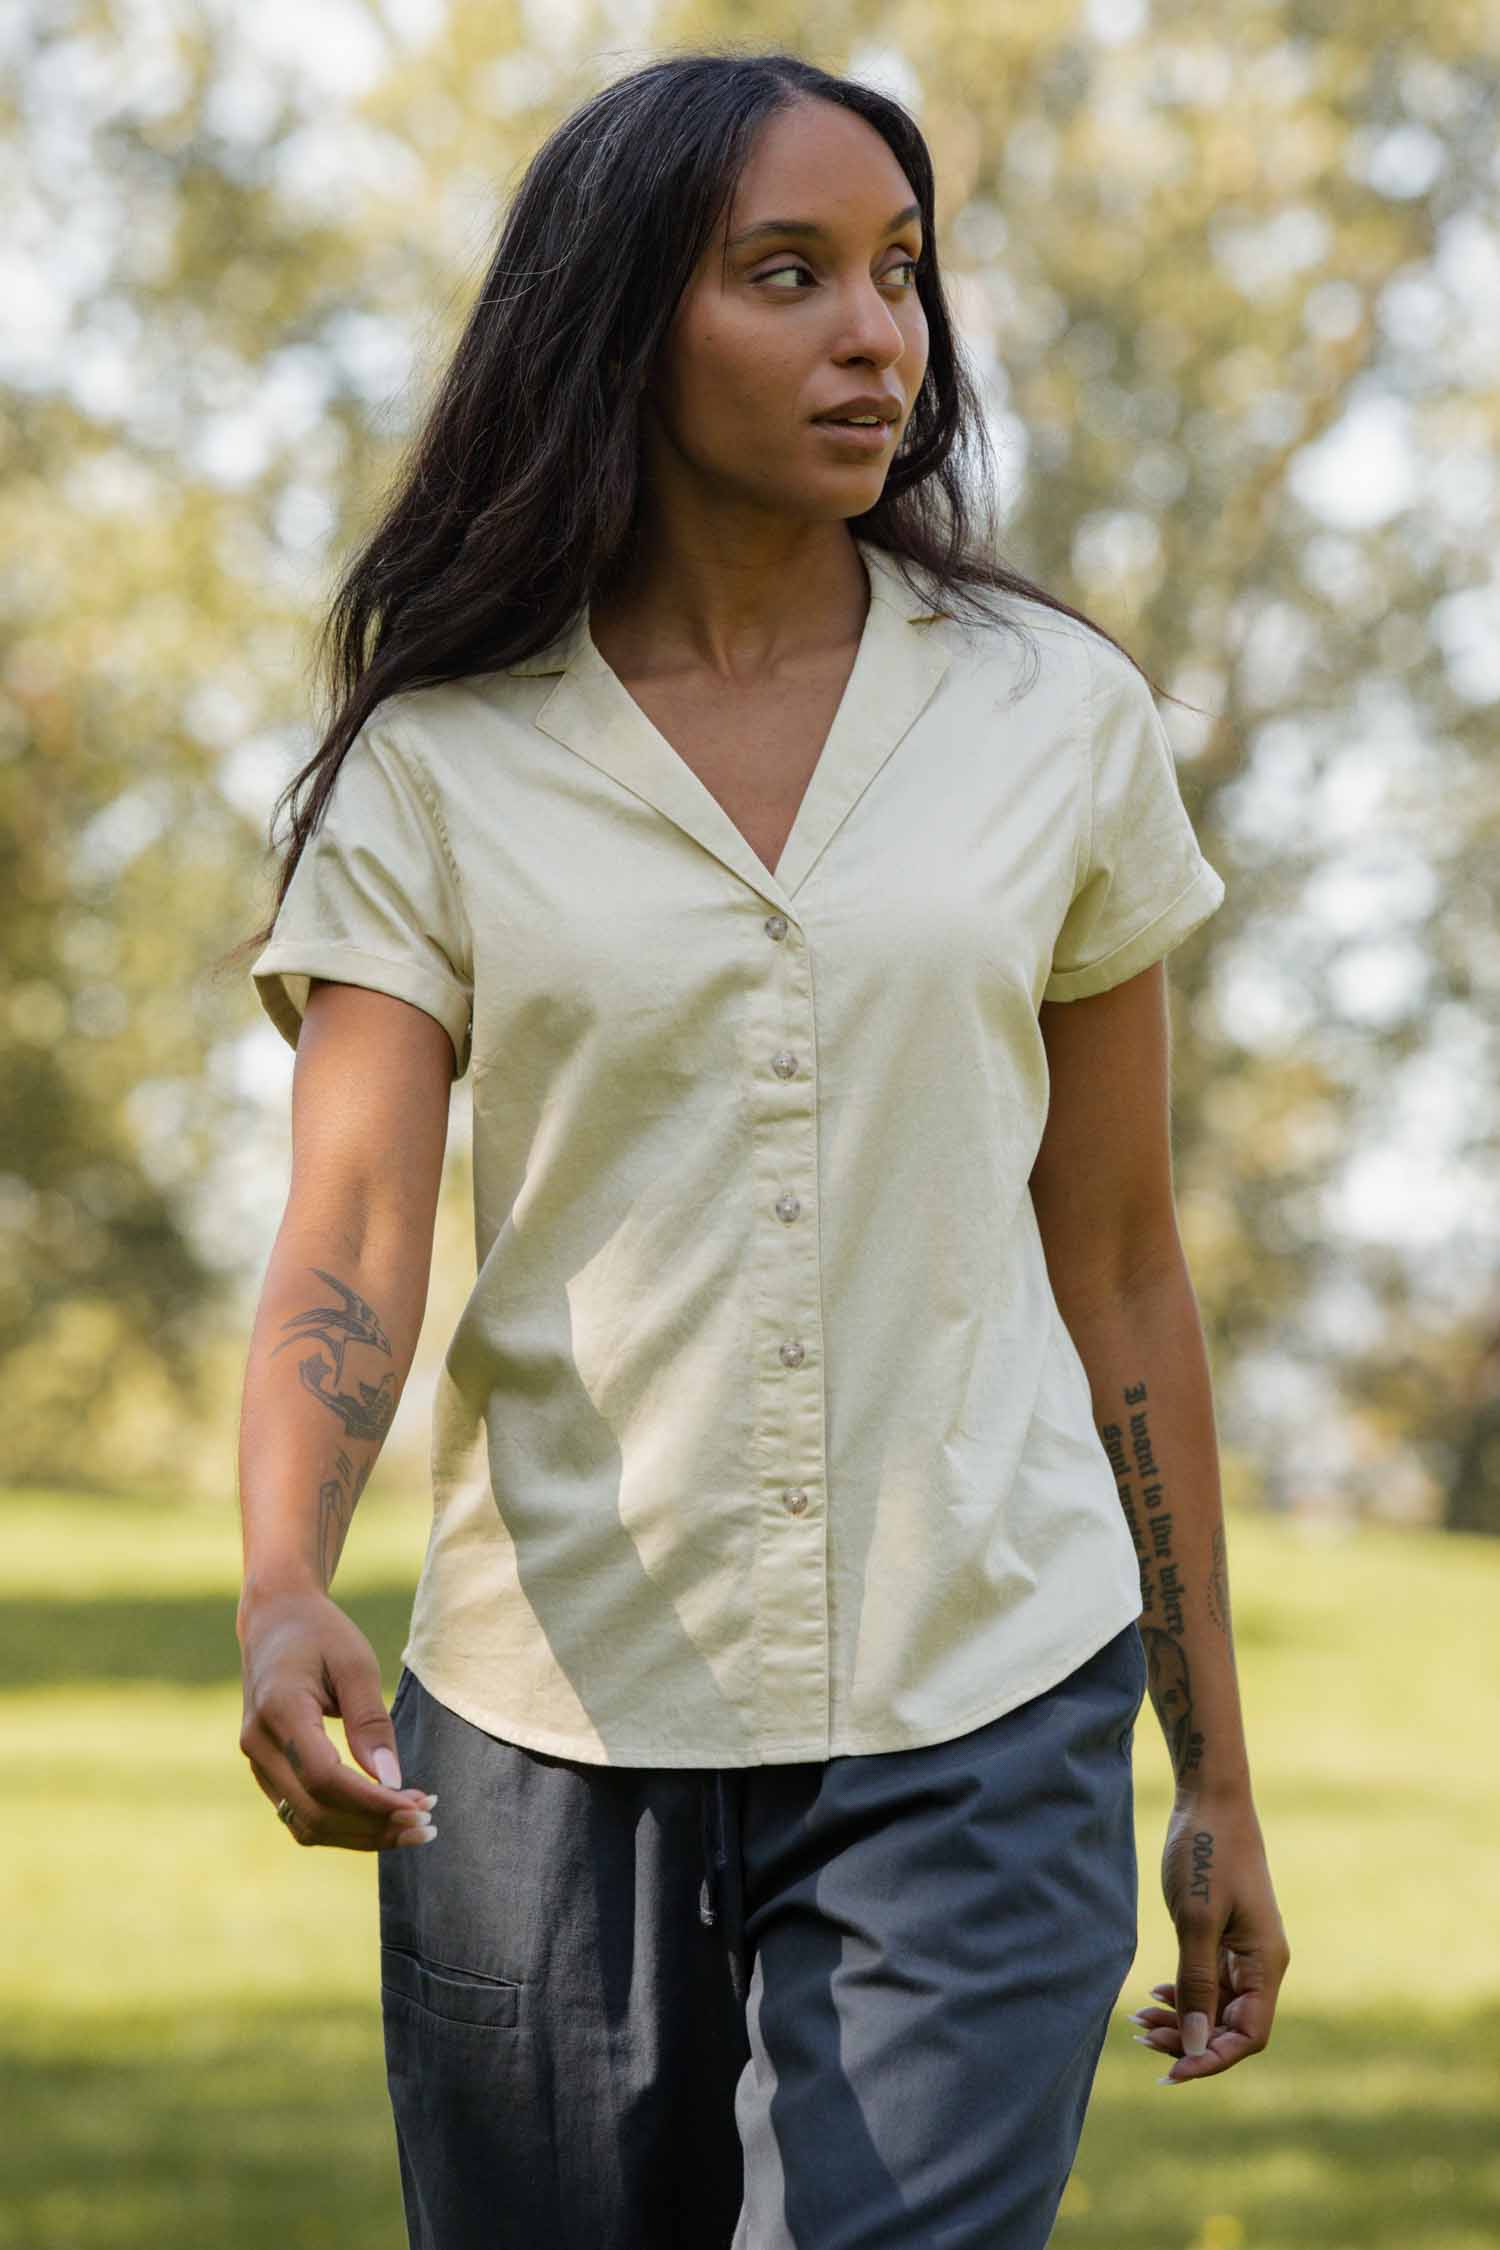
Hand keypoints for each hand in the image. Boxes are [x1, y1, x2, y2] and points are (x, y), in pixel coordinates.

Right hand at [237, 1586, 437, 1849]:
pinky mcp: (266, 1772)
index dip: (371, 1801)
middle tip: (429, 1824)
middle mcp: (258, 1743)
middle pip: (315, 1810)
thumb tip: (392, 1779)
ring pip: (306, 1824)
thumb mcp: (355, 1662)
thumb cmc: (321, 1634)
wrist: (275, 1620)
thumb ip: (370, 1721)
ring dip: (361, 1835)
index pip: (323, 1776)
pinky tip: (383, 1819)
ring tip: (414, 1828)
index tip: (419, 1805)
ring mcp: (256, 1762)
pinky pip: (301, 1815)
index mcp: (279, 1710)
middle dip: (374, 1826)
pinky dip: (343, 1825)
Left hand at [1131, 1788, 1289, 2083]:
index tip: (1172, 2070)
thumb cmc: (1206, 1853)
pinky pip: (1208, 1982)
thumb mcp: (1197, 1919)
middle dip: (1189, 2040)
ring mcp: (1242, 1951)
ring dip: (1181, 2019)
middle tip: (1140, 2037)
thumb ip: (1196, 1982)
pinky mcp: (1223, 1936)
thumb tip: (1194, 2044)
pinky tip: (1154, 1997)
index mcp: (1266, 1964)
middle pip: (1230, 2026)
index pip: (1248, 2035)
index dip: (1212, 2058)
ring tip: (1137, 2022)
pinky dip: (1182, 1994)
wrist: (1209, 1799)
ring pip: (1215, 2005)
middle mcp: (1260, 1964)